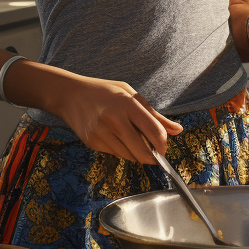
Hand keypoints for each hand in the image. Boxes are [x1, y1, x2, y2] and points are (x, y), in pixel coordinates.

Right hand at [45, 75, 182, 164]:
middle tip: (155, 153)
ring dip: (137, 154)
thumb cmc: (104, 91)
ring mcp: (101, 133)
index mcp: (127, 104)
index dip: (163, 144)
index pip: (154, 131)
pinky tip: (117, 137)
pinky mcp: (92, 143)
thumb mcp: (131, 95)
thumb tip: (178, 130)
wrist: (70, 95)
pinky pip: (116, 154)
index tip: (164, 147)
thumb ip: (155, 115)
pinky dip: (123, 151)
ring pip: (130, 156)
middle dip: (153, 157)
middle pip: (143, 151)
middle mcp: (114, 120)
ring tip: (133, 139)